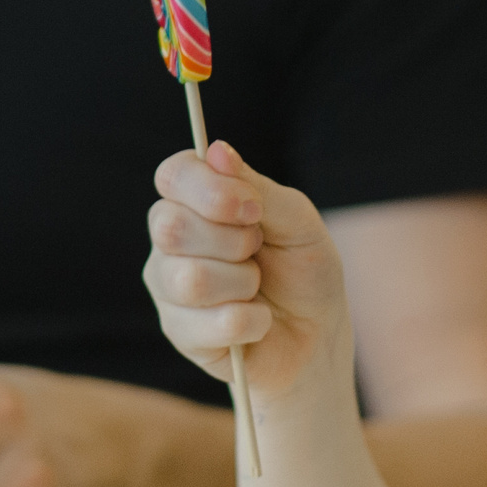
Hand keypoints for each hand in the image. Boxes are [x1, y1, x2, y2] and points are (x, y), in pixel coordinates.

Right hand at [144, 142, 347, 398]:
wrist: (317, 335)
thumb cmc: (303, 270)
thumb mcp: (297, 220)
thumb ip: (258, 187)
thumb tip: (216, 150)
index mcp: (194, 201)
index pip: (173, 175)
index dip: (210, 189)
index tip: (253, 209)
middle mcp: (170, 241)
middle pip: (172, 227)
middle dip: (233, 241)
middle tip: (258, 250)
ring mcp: (169, 289)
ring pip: (190, 279)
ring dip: (244, 283)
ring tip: (256, 288)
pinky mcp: (180, 334)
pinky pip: (214, 324)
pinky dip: (253, 320)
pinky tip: (258, 320)